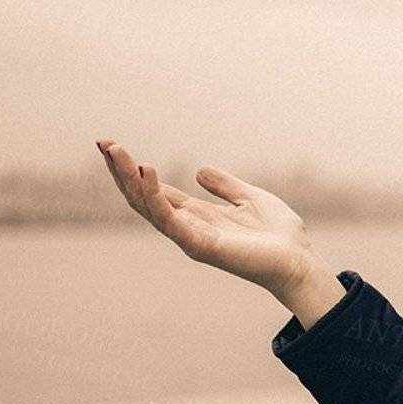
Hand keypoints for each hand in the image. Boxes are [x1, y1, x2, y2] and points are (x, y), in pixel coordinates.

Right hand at [96, 139, 317, 296]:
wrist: (299, 260)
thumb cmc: (279, 235)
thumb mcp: (249, 197)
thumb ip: (224, 186)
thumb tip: (198, 171)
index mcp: (197, 216)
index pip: (156, 191)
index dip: (134, 170)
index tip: (112, 146)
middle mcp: (188, 227)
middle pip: (144, 198)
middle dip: (121, 172)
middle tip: (103, 144)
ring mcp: (192, 238)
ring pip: (150, 207)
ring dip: (130, 180)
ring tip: (117, 153)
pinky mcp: (201, 246)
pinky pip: (171, 220)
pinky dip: (155, 197)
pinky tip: (147, 174)